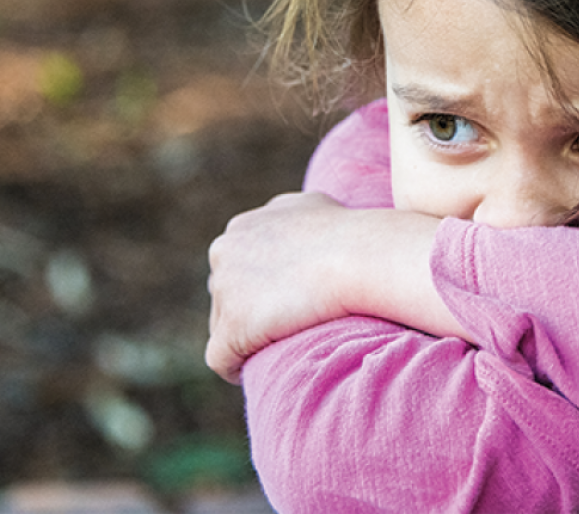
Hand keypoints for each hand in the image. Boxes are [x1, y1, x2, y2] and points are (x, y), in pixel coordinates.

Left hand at [206, 192, 355, 382]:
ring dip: (244, 337)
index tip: (286, 301)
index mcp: (243, 226)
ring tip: (276, 347)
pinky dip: (234, 367)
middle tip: (283, 327)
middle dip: (248, 310)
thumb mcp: (315, 206)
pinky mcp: (232, 327)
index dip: (260, 287)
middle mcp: (225, 250)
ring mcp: (225, 289)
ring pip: (222, 325)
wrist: (357, 256)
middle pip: (225, 293)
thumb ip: (294, 216)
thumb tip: (301, 232)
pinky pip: (221, 358)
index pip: (238, 264)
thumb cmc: (351, 235)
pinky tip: (253, 372)